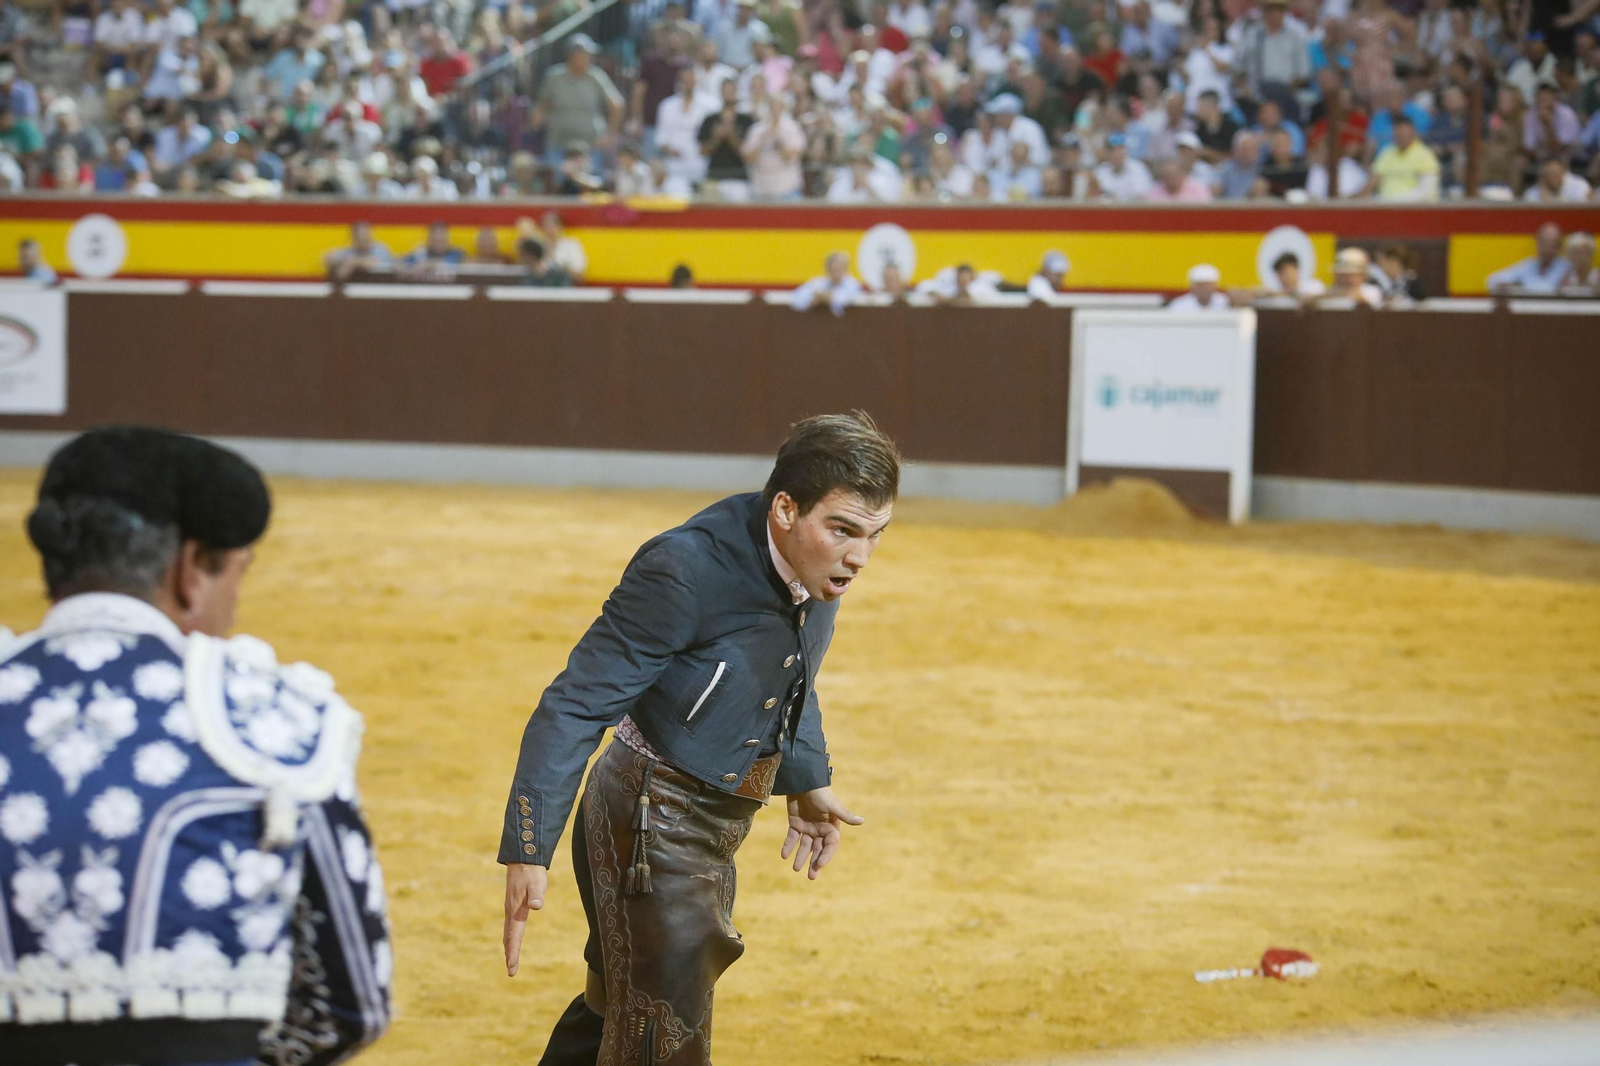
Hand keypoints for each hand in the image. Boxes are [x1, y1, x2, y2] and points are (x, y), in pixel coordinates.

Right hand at [502, 862, 548, 976]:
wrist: (523, 858)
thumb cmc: (532, 872)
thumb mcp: (537, 882)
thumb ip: (537, 895)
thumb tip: (537, 906)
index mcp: (516, 910)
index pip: (514, 935)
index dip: (513, 952)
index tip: (512, 967)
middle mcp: (510, 911)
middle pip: (509, 937)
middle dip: (510, 954)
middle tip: (511, 971)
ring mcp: (511, 908)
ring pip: (509, 932)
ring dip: (509, 947)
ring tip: (511, 961)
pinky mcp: (513, 904)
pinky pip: (511, 925)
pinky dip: (511, 937)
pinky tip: (512, 940)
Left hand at [781, 787, 862, 879]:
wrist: (803, 781)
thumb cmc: (821, 793)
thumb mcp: (833, 805)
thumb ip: (845, 816)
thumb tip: (862, 821)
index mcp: (831, 827)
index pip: (830, 846)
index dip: (826, 856)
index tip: (820, 864)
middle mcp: (820, 829)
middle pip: (818, 850)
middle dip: (814, 863)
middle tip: (811, 876)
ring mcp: (808, 827)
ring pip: (805, 847)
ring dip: (800, 857)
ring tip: (795, 869)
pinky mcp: (795, 823)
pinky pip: (792, 838)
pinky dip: (788, 846)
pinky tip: (784, 855)